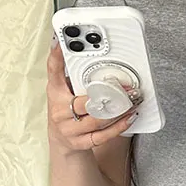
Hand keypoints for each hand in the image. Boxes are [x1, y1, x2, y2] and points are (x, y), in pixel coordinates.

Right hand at [47, 41, 138, 155]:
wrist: (62, 141)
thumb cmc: (66, 111)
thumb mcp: (63, 91)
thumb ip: (72, 76)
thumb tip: (87, 54)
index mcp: (55, 93)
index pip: (54, 72)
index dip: (56, 57)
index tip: (60, 42)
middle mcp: (60, 112)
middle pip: (84, 102)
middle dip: (107, 95)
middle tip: (124, 88)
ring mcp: (70, 130)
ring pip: (97, 120)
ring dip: (117, 111)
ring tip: (131, 102)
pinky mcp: (82, 143)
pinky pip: (103, 135)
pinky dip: (118, 126)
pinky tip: (128, 118)